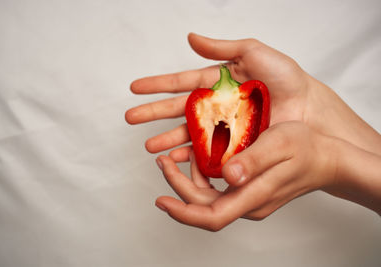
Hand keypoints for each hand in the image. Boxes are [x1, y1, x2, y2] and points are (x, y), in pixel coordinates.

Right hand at [125, 33, 380, 158]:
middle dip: (153, 114)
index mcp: (218, 82)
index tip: (135, 88)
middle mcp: (217, 105)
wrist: (309, 109)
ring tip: (149, 147)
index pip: (181, 82)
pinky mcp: (233, 145)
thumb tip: (190, 38)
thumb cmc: (286, 79)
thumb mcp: (254, 53)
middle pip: (179, 110)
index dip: (158, 85)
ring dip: (168, 139)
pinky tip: (176, 159)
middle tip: (131, 119)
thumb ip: (223, 48)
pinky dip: (190, 156)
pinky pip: (207, 151)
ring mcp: (224, 127)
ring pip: (189, 134)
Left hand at [155, 122, 337, 230]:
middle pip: (204, 207)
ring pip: (209, 199)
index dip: (183, 212)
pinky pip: (219, 190)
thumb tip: (227, 175)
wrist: (327, 158)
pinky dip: (202, 177)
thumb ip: (253, 161)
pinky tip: (199, 159)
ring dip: (188, 182)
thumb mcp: (279, 145)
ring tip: (176, 158)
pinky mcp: (249, 191)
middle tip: (163, 162)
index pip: (211, 216)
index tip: (161, 198)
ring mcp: (249, 199)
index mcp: (252, 196)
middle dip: (177, 188)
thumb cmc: (306, 149)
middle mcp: (248, 203)